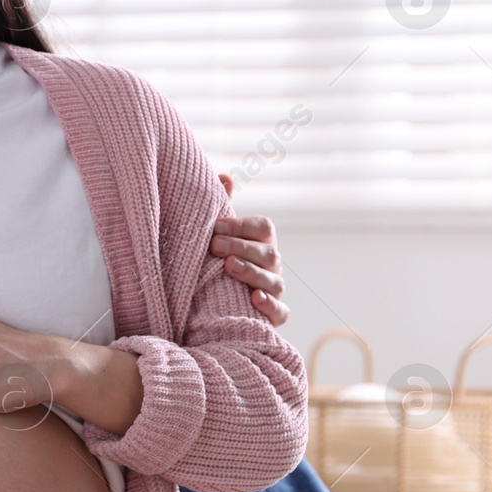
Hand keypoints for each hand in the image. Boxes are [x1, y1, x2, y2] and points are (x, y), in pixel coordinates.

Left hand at [215, 174, 288, 326]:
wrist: (211, 304)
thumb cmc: (218, 260)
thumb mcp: (218, 235)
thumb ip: (222, 208)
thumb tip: (224, 177)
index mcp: (261, 242)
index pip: (263, 228)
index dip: (241, 226)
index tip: (215, 227)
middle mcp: (272, 264)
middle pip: (269, 253)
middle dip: (241, 247)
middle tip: (215, 246)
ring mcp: (274, 289)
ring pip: (274, 281)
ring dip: (252, 272)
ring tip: (229, 267)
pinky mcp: (273, 315)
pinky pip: (280, 312)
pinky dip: (270, 305)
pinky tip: (254, 299)